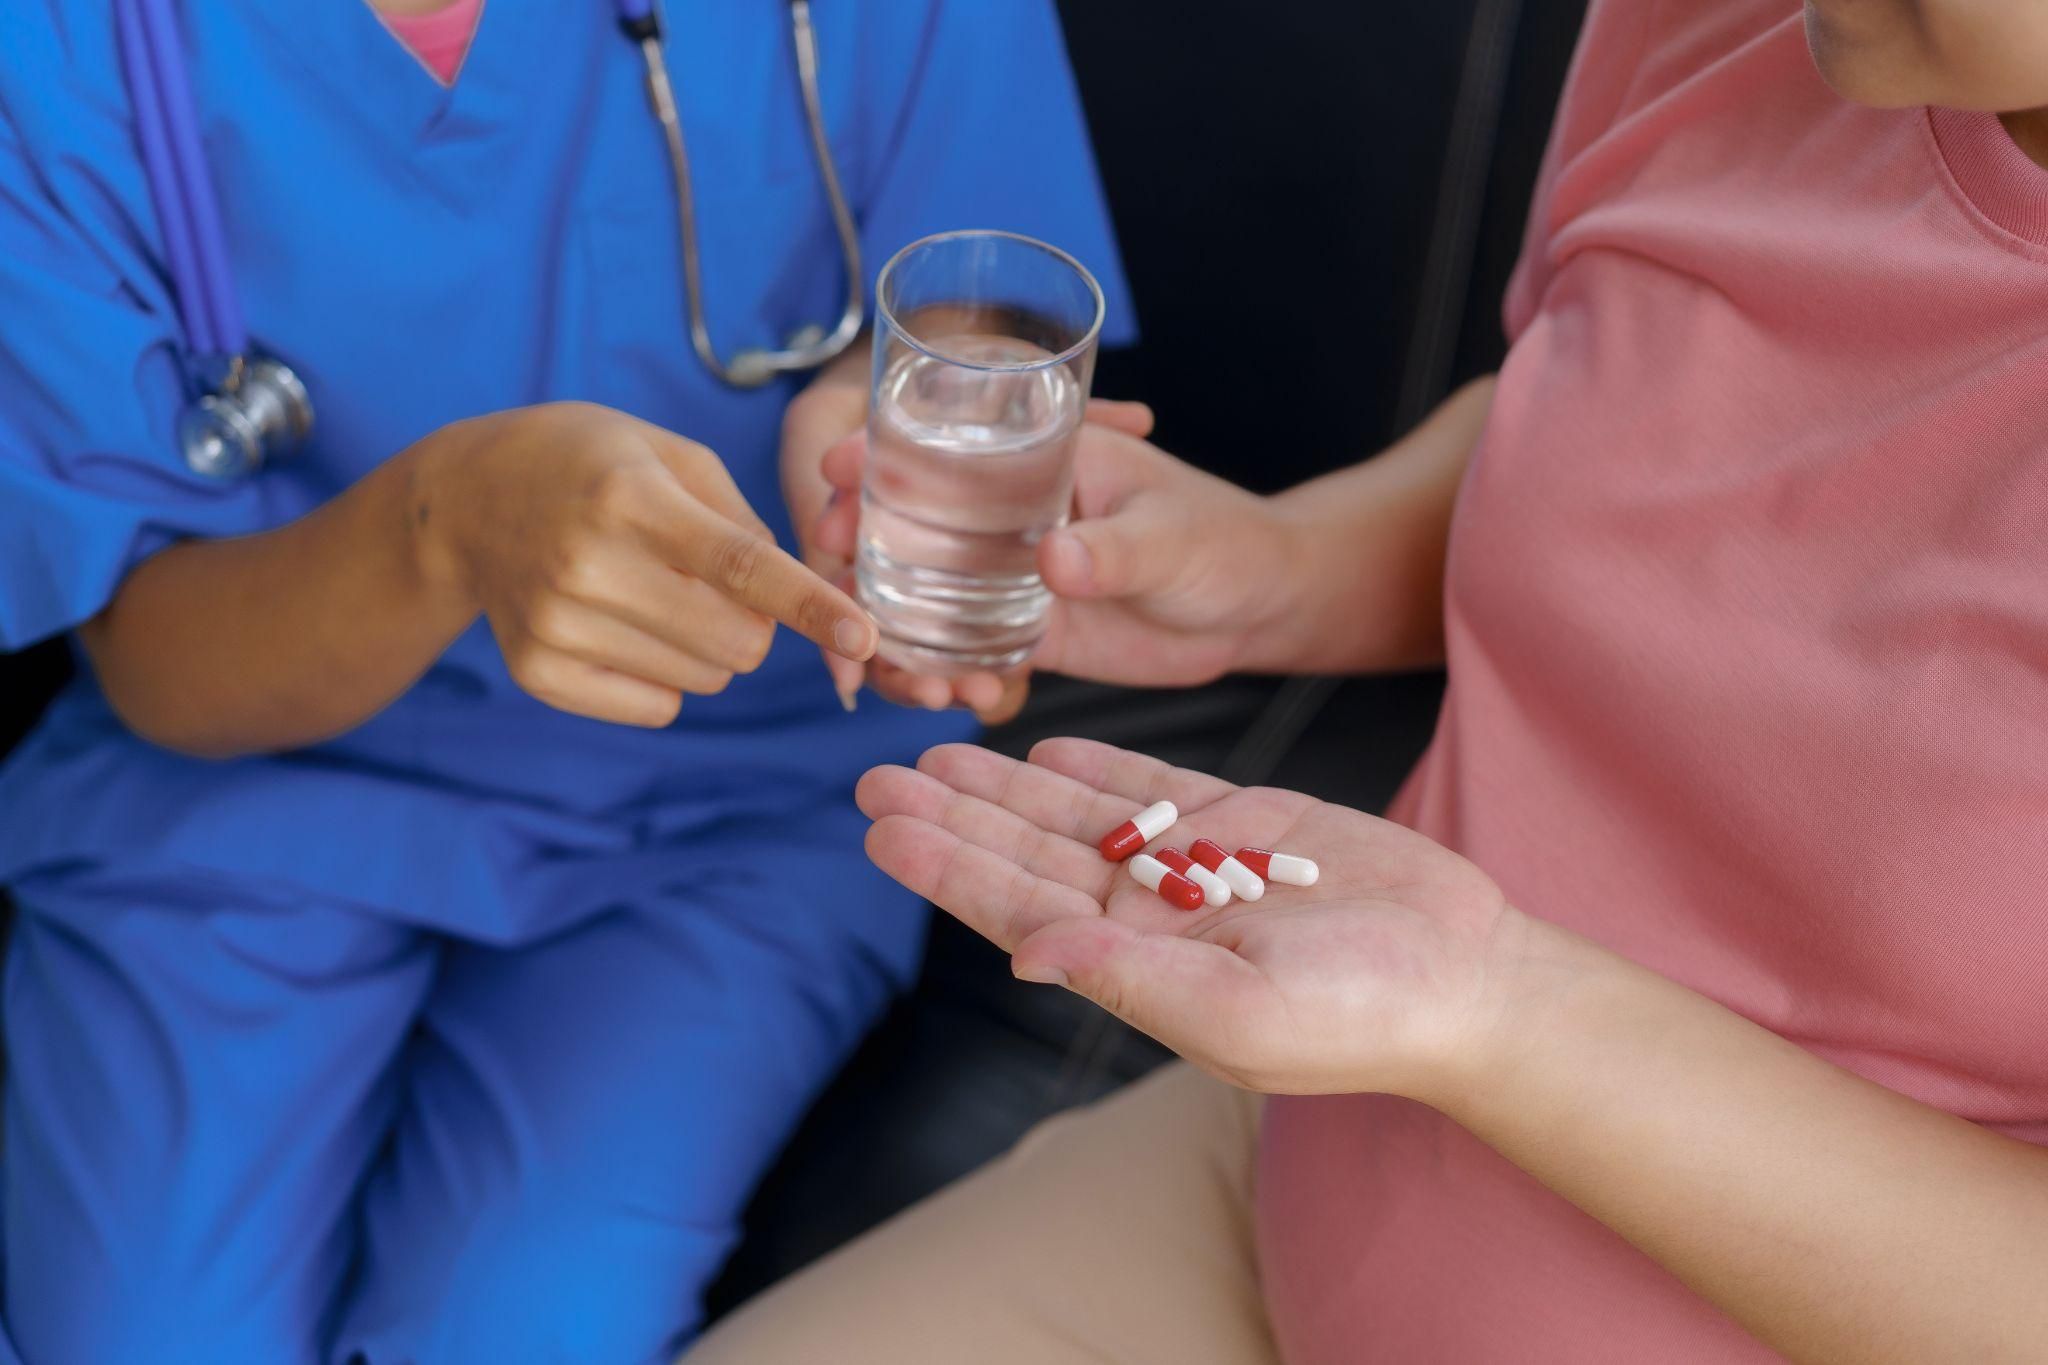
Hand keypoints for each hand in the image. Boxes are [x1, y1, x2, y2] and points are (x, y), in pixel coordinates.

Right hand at [413, 401, 875, 726]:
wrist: (465, 499)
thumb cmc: (587, 463)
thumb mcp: (667, 453)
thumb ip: (741, 518)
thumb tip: (793, 596)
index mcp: (631, 497)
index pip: (739, 565)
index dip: (808, 605)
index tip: (865, 636)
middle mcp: (588, 565)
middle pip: (735, 641)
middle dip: (753, 624)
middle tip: (715, 586)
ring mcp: (558, 625)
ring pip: (704, 680)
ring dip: (708, 648)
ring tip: (657, 595)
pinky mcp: (540, 673)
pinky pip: (655, 708)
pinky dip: (663, 678)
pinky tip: (624, 627)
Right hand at [814, 405, 1301, 717]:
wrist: (1257, 607)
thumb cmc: (1226, 543)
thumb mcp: (1174, 537)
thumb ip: (1116, 549)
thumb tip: (1054, 561)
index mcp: (1036, 458)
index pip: (938, 443)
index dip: (874, 452)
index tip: (830, 477)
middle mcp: (1006, 511)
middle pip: (902, 521)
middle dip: (853, 557)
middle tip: (838, 601)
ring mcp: (1008, 572)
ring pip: (918, 591)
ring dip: (889, 628)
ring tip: (895, 675)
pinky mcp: (1023, 628)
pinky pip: (957, 647)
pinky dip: (937, 672)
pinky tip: (946, 699)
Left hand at [856, 738, 1518, 1101]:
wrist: (1466, 975)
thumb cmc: (1361, 1014)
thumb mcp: (1239, 1014)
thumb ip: (1132, 980)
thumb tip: (1025, 954)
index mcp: (1138, 967)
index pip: (1019, 910)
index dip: (948, 868)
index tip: (884, 830)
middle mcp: (1151, 915)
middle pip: (1029, 855)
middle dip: (954, 816)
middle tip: (875, 778)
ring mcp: (1193, 865)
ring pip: (1077, 813)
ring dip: (1006, 784)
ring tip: (938, 748)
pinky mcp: (1243, 821)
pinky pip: (1151, 784)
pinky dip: (1098, 762)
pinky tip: (1044, 744)